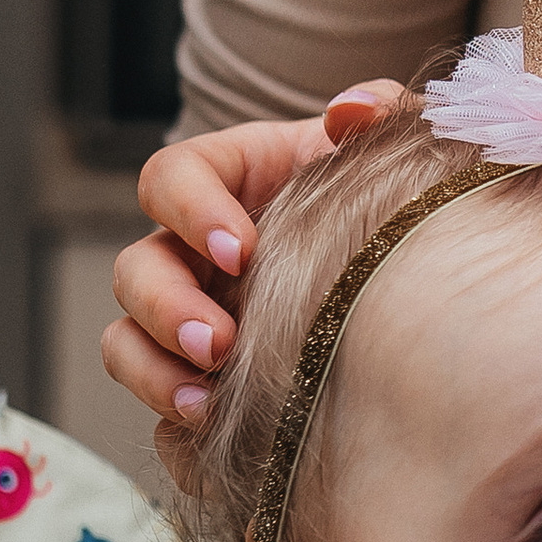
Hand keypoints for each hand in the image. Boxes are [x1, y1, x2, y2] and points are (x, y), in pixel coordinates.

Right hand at [103, 80, 403, 423]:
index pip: (171, 178)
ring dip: (154, 370)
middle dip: (166, 307)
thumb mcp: (391, 150)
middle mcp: (194, 251)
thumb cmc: (388, 202)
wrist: (414, 283)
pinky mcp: (200, 374)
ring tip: (204, 402)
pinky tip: (211, 430)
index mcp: (228, 182)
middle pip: (136, 268)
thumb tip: (352, 110)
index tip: (239, 250)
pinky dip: (171, 415)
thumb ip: (382, 111)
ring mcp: (191, 316)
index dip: (190, 211)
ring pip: (127, 337)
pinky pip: (158, 397)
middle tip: (218, 344)